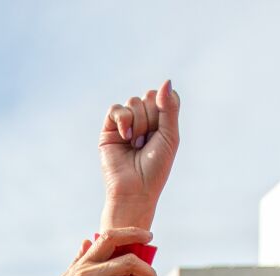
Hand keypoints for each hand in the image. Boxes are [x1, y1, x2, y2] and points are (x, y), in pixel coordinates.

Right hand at [98, 81, 180, 232]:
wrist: (135, 191)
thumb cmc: (155, 168)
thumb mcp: (170, 136)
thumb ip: (170, 107)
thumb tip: (166, 80)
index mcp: (161, 120)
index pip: (165, 96)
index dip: (165, 109)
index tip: (163, 132)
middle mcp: (144, 119)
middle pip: (150, 96)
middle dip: (152, 119)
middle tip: (148, 142)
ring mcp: (126, 123)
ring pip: (134, 102)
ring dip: (139, 125)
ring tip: (136, 145)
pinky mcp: (109, 129)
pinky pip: (116, 109)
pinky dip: (123, 120)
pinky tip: (126, 136)